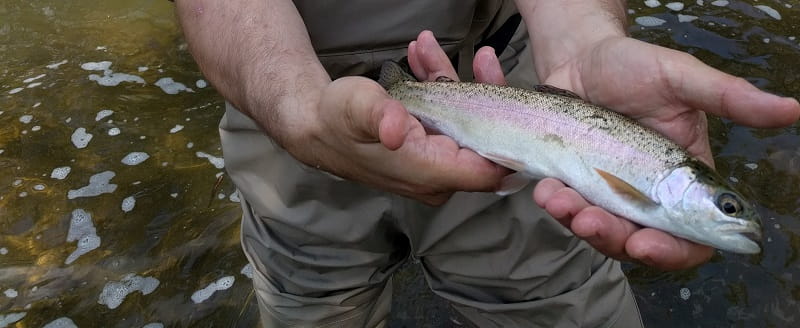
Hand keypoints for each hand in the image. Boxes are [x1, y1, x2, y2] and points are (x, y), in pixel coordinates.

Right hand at [284, 32, 509, 205]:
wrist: (314, 124)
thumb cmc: (335, 120)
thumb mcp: (357, 111)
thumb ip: (380, 117)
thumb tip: (395, 129)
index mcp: (429, 174)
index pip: (490, 168)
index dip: (507, 137)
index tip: (510, 98)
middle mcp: (437, 177)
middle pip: (484, 142)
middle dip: (485, 94)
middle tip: (482, 58)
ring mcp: (434, 163)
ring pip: (467, 125)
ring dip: (456, 83)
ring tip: (432, 48)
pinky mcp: (428, 148)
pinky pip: (448, 120)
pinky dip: (440, 88)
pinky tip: (423, 57)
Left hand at [533, 36, 799, 269]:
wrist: (578, 56)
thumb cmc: (633, 65)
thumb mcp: (679, 77)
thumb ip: (727, 96)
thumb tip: (791, 109)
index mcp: (683, 179)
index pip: (690, 235)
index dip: (674, 250)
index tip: (645, 243)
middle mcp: (647, 194)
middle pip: (638, 241)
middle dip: (612, 238)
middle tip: (588, 221)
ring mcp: (608, 193)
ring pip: (599, 231)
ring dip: (578, 223)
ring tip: (558, 199)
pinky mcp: (575, 185)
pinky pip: (568, 210)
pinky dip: (556, 205)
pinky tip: (547, 189)